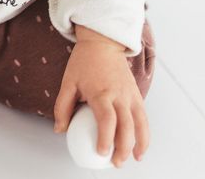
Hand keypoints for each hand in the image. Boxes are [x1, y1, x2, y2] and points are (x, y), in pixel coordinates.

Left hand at [53, 40, 149, 167]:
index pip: (107, 120)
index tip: (102, 152)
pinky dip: (145, 131)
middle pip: (127, 126)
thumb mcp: (68, 81)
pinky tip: (141, 144)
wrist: (103, 42)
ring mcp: (130, 93)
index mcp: (101, 92)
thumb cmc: (84, 61)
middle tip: (115, 162)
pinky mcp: (137, 92)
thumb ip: (62, 107)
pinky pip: (143, 115)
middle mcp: (119, 94)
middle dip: (123, 148)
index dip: (106, 139)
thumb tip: (60, 129)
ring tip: (135, 158)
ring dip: (140, 142)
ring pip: (140, 122)